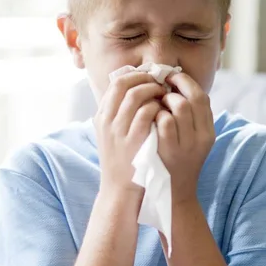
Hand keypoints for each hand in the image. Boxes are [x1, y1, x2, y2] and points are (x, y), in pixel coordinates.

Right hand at [94, 72, 165, 199]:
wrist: (119, 189)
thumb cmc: (121, 160)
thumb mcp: (110, 134)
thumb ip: (117, 113)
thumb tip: (132, 88)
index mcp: (101, 116)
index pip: (116, 83)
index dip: (135, 75)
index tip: (149, 77)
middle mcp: (107, 121)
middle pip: (124, 84)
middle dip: (144, 79)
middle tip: (159, 83)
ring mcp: (119, 131)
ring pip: (135, 95)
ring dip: (153, 90)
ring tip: (163, 95)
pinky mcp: (134, 141)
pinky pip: (146, 113)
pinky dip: (156, 107)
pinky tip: (164, 111)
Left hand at [156, 72, 214, 204]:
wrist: (170, 195)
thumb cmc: (175, 162)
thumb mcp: (190, 140)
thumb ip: (187, 117)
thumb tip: (175, 84)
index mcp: (208, 132)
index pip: (202, 97)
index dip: (187, 82)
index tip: (172, 77)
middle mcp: (202, 137)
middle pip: (193, 98)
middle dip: (175, 87)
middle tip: (160, 85)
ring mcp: (187, 144)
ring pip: (180, 106)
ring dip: (165, 100)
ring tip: (155, 103)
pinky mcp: (169, 150)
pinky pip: (164, 121)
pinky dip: (155, 114)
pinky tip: (148, 118)